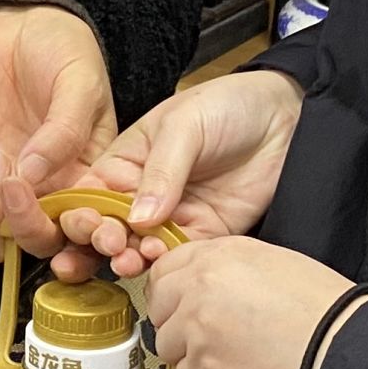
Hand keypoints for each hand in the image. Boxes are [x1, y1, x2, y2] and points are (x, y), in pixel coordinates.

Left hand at [0, 4, 116, 261]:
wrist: (15, 24)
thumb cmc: (61, 49)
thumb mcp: (80, 82)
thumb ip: (66, 129)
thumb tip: (35, 174)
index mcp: (88, 179)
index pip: (84, 233)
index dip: (75, 239)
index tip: (61, 215)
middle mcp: (48, 193)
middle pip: (35, 245)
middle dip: (22, 225)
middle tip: (14, 180)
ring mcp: (5, 189)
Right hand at [53, 68, 301, 278]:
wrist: (286, 119)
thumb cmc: (229, 105)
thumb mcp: (184, 125)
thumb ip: (161, 170)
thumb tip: (137, 217)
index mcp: (125, 161)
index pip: (90, 193)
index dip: (81, 212)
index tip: (86, 223)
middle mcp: (142, 193)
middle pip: (107, 227)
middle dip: (100, 240)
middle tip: (109, 241)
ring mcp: (172, 217)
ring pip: (137, 248)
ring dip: (128, 257)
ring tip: (130, 257)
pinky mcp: (203, 234)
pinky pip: (177, 258)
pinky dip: (164, 264)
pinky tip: (160, 258)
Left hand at [148, 236, 353, 368]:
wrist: (340, 350)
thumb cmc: (321, 308)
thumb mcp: (272, 262)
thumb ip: (226, 267)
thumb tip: (200, 283)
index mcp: (217, 256)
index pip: (164, 270)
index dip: (173, 291)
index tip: (183, 303)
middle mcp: (198, 288)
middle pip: (158, 310)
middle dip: (178, 323)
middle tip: (211, 334)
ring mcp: (196, 330)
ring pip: (169, 347)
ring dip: (192, 354)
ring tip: (232, 355)